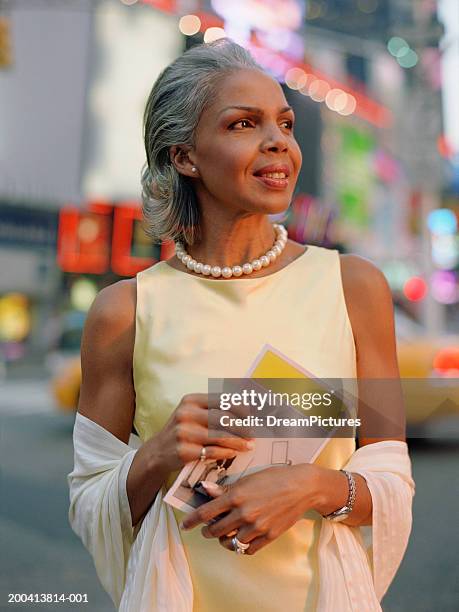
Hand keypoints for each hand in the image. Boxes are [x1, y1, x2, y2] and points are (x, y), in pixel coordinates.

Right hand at [153, 393, 254, 473]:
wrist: (157, 452)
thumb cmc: (182, 430)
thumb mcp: (193, 413)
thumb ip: (214, 409)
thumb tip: (248, 408)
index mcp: (191, 400)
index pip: (222, 401)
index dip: (242, 409)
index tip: (255, 416)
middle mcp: (186, 413)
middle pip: (223, 418)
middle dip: (243, 427)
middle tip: (254, 434)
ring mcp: (183, 432)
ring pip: (219, 435)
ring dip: (238, 441)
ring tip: (249, 445)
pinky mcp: (183, 450)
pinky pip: (211, 451)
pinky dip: (226, 452)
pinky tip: (234, 453)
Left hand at [180, 463, 319, 554]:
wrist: (302, 487)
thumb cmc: (274, 477)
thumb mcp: (248, 478)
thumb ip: (226, 489)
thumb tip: (206, 490)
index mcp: (236, 496)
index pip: (206, 512)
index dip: (192, 520)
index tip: (184, 525)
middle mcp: (244, 513)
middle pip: (215, 530)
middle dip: (207, 530)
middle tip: (207, 528)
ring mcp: (256, 527)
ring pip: (230, 542)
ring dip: (222, 540)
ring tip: (223, 534)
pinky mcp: (268, 537)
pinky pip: (247, 550)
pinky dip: (240, 547)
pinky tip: (239, 540)